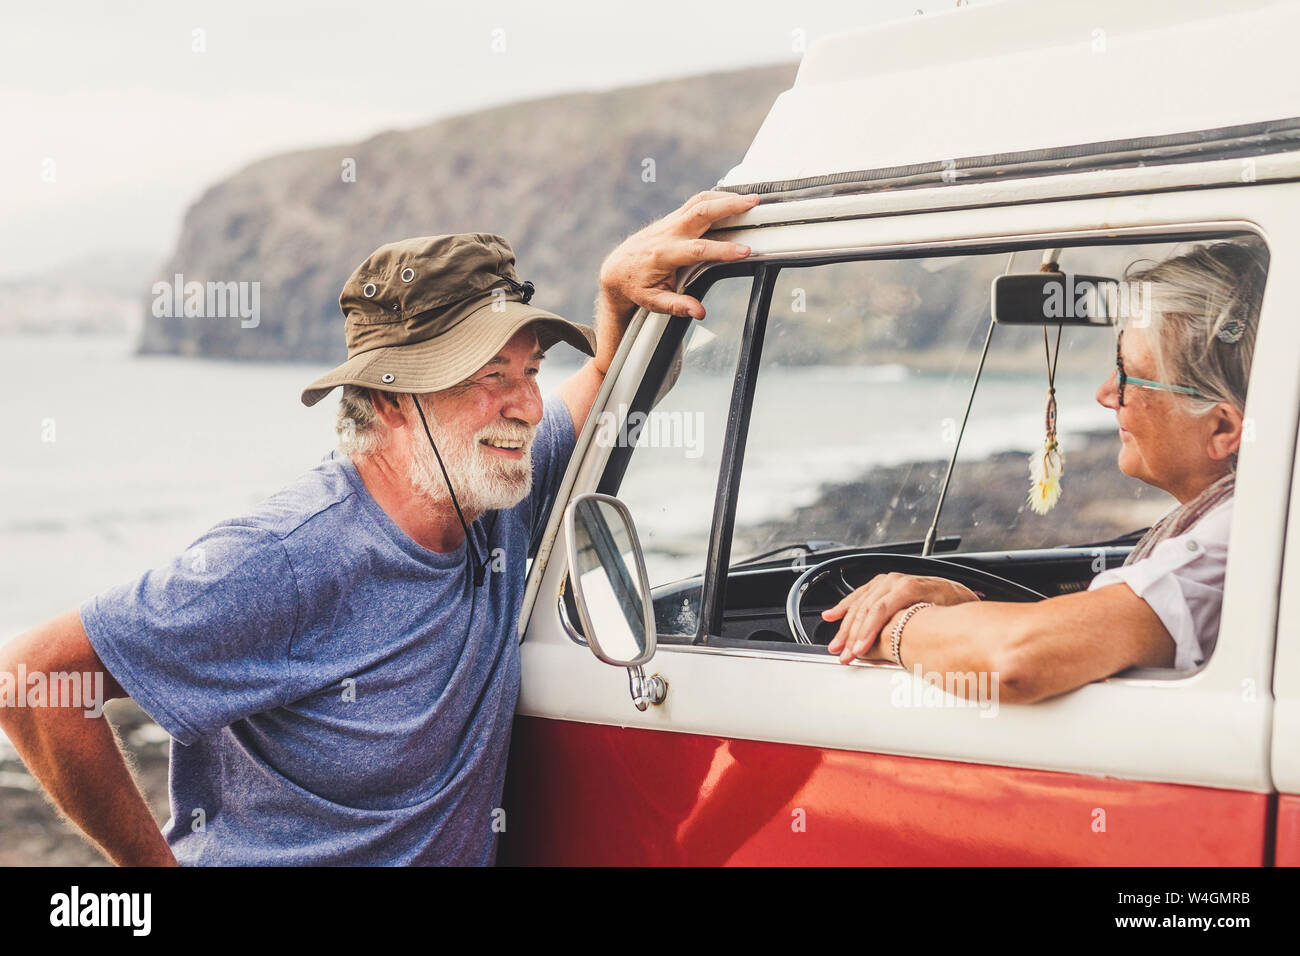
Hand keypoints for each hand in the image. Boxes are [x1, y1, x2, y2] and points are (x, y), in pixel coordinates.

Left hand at [597, 191, 758, 321]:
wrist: (617, 269)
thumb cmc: (636, 286)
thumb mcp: (653, 302)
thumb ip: (677, 306)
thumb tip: (699, 312)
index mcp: (664, 254)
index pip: (698, 249)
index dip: (723, 249)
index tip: (745, 251)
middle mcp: (668, 233)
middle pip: (701, 212)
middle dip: (729, 206)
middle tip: (753, 204)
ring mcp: (670, 222)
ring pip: (699, 201)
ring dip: (725, 197)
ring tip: (750, 198)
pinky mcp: (673, 218)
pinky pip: (696, 202)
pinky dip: (716, 198)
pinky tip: (733, 200)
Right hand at [823, 573, 978, 663]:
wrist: (957, 594)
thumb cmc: (954, 606)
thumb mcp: (948, 614)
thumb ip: (930, 625)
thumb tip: (923, 647)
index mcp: (909, 587)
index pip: (880, 610)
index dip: (867, 632)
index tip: (860, 651)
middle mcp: (895, 581)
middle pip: (865, 610)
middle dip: (852, 636)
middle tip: (845, 655)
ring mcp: (887, 582)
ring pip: (859, 605)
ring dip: (845, 627)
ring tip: (837, 645)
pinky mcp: (882, 586)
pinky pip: (858, 596)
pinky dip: (844, 608)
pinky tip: (831, 616)